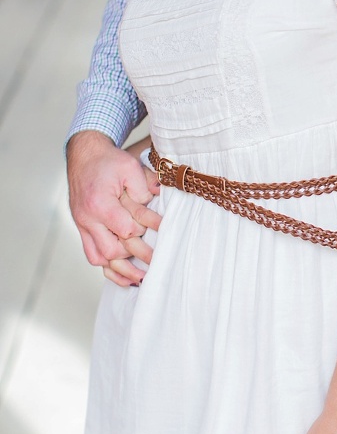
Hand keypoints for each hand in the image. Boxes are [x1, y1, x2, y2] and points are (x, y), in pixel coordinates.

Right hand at [66, 131, 160, 284]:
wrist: (84, 156)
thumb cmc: (108, 161)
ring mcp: (83, 225)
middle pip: (111, 250)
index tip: (154, 228)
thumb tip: (158, 199)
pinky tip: (124, 276)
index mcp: (100, 204)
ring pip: (99, 258)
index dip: (141, 231)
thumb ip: (145, 185)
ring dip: (120, 268)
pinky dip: (107, 268)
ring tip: (142, 277)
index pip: (125, 230)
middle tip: (156, 260)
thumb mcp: (130, 166)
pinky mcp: (82, 228)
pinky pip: (91, 255)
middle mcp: (88, 218)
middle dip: (134, 256)